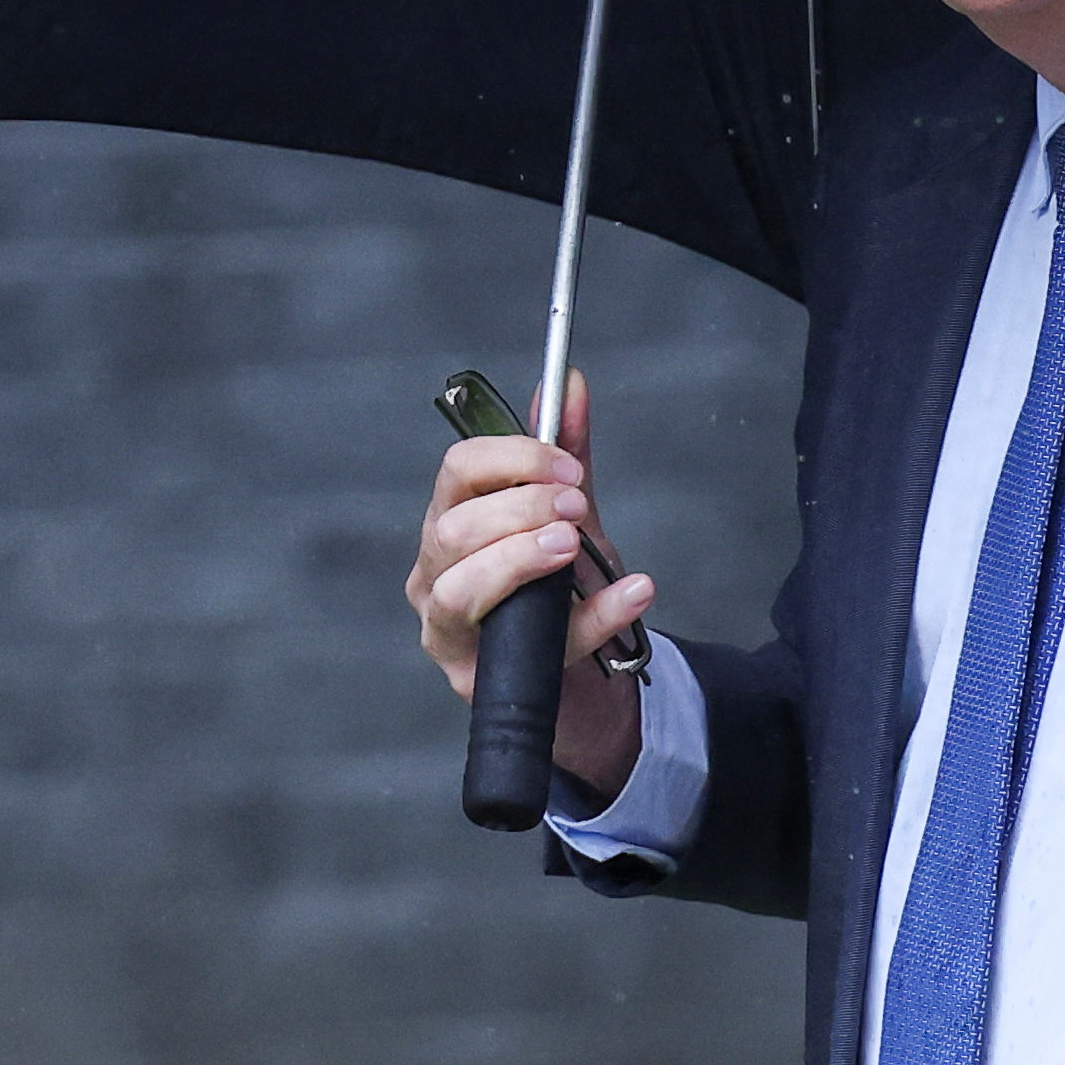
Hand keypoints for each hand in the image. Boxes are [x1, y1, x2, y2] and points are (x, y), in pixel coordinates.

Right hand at [407, 380, 658, 795]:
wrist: (579, 677)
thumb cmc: (560, 592)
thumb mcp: (570, 516)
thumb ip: (565, 454)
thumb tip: (568, 384)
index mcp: (450, 522)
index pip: (457, 473)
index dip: (513, 460)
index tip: (568, 467)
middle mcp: (433, 574)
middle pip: (453, 528)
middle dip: (521, 510)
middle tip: (578, 511)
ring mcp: (445, 629)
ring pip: (460, 588)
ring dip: (522, 560)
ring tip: (573, 548)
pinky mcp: (474, 680)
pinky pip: (529, 646)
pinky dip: (588, 620)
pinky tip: (631, 595)